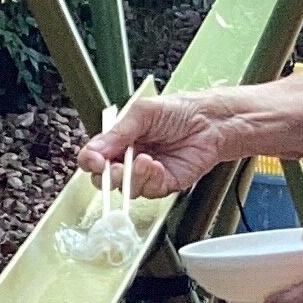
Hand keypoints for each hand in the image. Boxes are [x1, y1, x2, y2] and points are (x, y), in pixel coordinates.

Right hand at [78, 91, 227, 198]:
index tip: (95, 161)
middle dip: (109, 176)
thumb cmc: (180, 111)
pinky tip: (158, 166)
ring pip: (127, 189)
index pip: (95, 156)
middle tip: (118, 167)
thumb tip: (95, 149)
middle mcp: (130, 158)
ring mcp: (147, 173)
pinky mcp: (165, 184)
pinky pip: (150, 191)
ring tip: (146, 160)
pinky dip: (151, 180)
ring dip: (133, 177)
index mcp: (120, 140)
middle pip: (106, 178)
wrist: (211, 121)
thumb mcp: (143, 113)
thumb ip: (118, 132)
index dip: (91, 162)